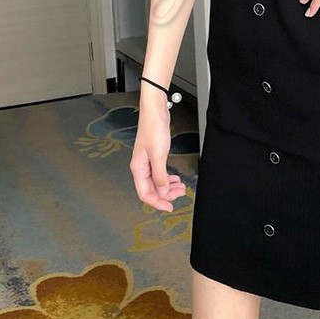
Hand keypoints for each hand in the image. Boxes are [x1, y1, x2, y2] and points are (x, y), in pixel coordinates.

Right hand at [130, 95, 186, 211]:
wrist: (155, 111)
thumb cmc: (153, 128)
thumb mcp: (159, 154)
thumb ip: (160, 175)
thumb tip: (163, 192)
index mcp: (138, 168)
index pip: (145, 193)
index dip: (157, 202)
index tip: (169, 207)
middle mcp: (141, 167)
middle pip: (152, 189)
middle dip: (166, 194)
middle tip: (180, 195)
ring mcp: (147, 161)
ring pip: (157, 181)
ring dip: (168, 186)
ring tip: (181, 187)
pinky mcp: (154, 155)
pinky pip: (160, 173)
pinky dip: (168, 177)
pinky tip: (175, 178)